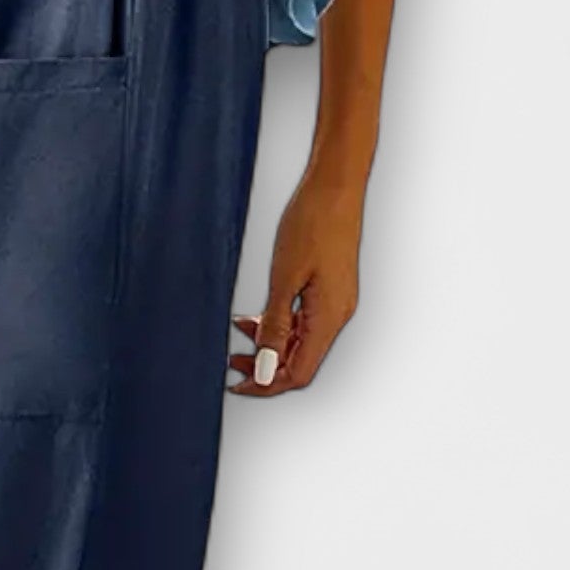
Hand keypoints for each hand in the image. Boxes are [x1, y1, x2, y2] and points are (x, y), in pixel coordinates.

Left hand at [230, 160, 368, 396]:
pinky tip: (254, 317)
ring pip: (300, 341)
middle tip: (232, 363)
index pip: (298, 372)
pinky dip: (278, 325)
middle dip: (265, 367)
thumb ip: (274, 326)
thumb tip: (266, 368)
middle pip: (300, 361)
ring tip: (237, 336)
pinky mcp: (330, 290)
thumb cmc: (312, 222)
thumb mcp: (284, 278)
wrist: (335, 185)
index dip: (267, 384)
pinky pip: (303, 321)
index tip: (237, 383)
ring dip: (269, 345)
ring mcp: (335, 302)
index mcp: (328, 317)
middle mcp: (337, 314)